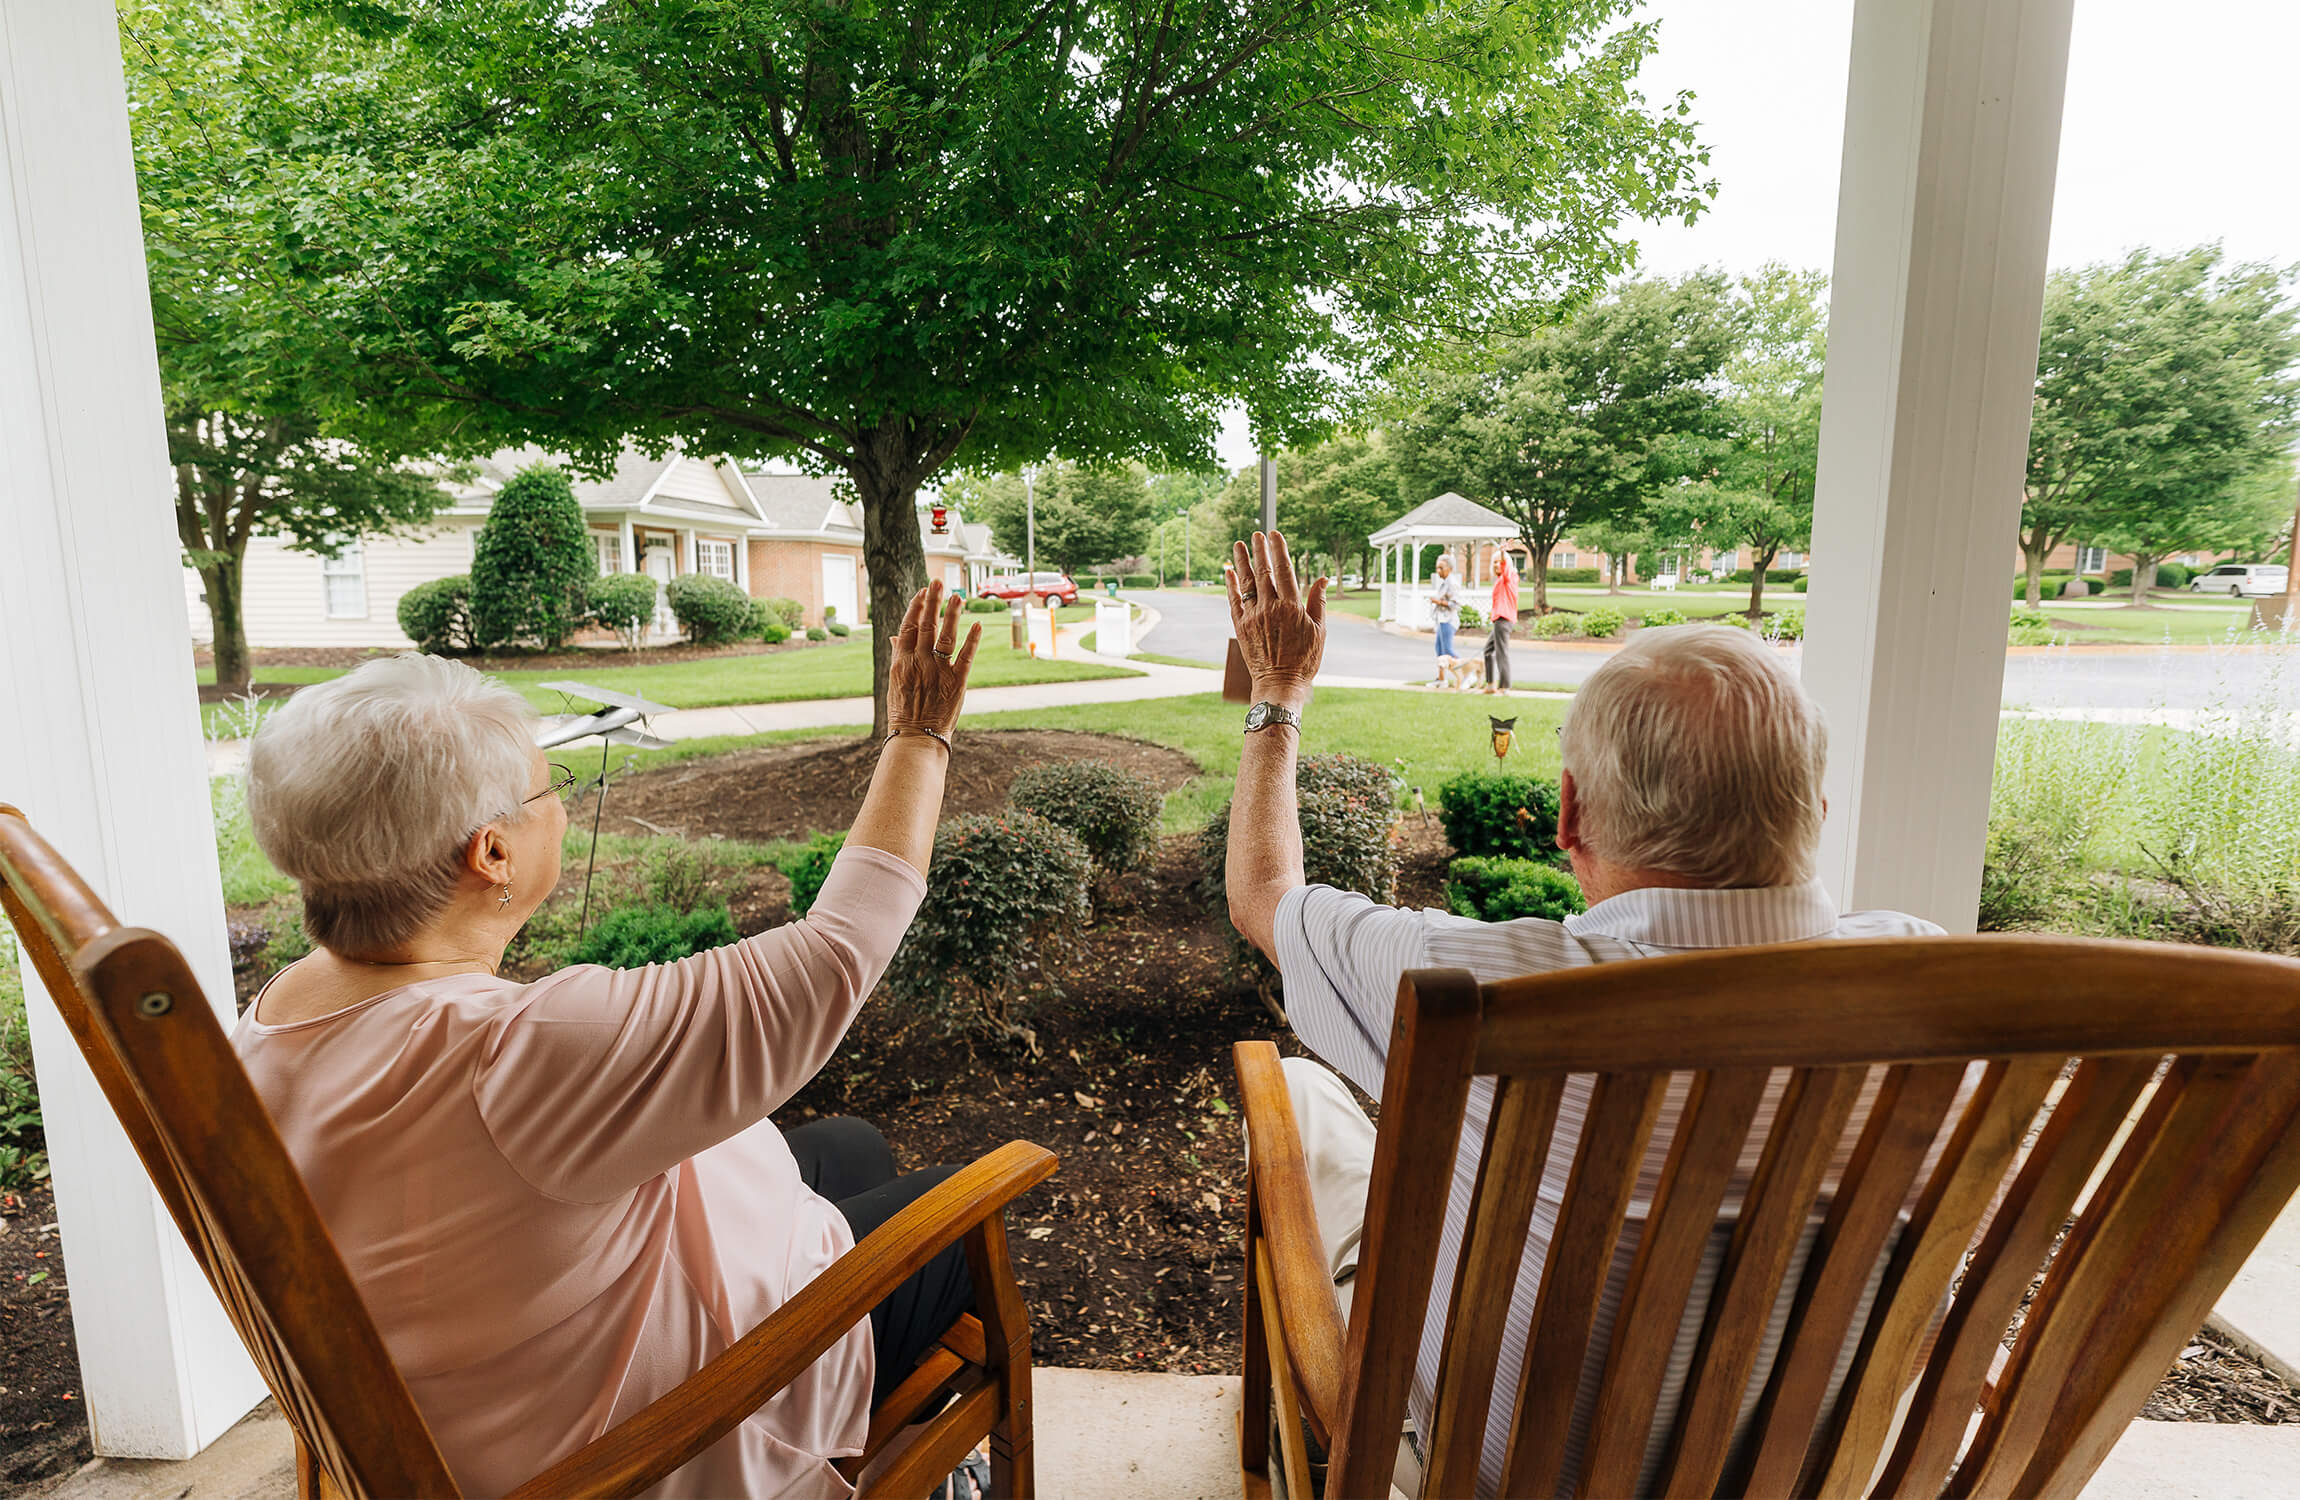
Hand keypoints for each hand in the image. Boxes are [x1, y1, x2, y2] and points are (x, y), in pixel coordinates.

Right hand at [888, 582, 980, 736]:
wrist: (916, 738)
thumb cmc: (904, 710)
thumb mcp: (895, 681)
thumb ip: (898, 655)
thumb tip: (896, 635)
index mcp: (901, 661)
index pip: (908, 626)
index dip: (916, 607)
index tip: (922, 591)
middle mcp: (919, 662)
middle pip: (926, 625)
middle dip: (932, 601)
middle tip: (938, 581)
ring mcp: (938, 671)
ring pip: (945, 636)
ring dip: (951, 614)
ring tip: (958, 596)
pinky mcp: (957, 682)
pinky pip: (966, 656)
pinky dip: (972, 640)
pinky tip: (977, 624)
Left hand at [1226, 530, 1324, 708]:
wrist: (1280, 684)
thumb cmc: (1304, 660)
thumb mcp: (1319, 631)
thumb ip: (1318, 602)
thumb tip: (1322, 579)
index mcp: (1292, 607)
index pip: (1284, 570)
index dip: (1278, 550)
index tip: (1274, 535)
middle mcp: (1270, 608)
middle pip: (1264, 572)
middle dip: (1260, 551)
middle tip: (1257, 535)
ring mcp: (1253, 617)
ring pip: (1246, 583)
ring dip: (1242, 562)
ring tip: (1239, 545)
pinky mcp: (1240, 627)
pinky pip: (1234, 601)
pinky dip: (1230, 585)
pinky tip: (1228, 572)